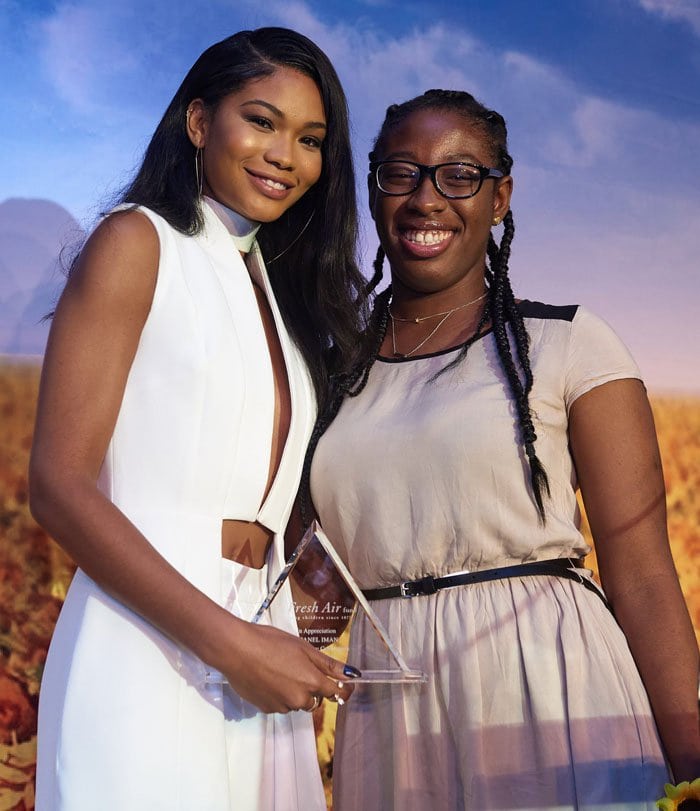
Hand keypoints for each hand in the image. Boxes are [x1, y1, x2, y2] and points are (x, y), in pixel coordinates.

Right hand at [217, 619, 357, 713]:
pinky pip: (280, 704)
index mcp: (311, 682)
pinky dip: (279, 694)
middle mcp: (299, 699)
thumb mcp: (303, 648)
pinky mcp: (266, 709)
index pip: (336, 693)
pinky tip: (268, 677)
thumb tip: (351, 674)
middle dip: (312, 687)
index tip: (345, 684)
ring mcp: (282, 706)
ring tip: (280, 669)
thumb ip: (328, 664)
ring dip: (294, 691)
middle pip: (315, 699)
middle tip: (299, 666)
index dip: (343, 688)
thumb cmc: (269, 643)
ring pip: (297, 702)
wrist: (237, 650)